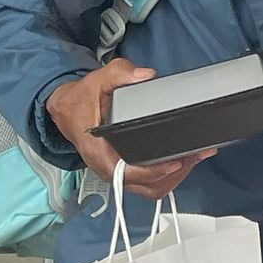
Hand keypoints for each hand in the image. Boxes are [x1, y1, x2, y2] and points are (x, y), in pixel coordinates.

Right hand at [44, 61, 211, 201]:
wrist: (67, 109)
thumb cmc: (82, 99)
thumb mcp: (97, 80)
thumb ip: (120, 73)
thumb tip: (145, 76)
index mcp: (99, 152)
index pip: (128, 173)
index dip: (154, 172)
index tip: (176, 161)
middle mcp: (107, 168)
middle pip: (146, 185)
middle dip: (174, 174)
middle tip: (195, 154)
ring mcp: (116, 173)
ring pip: (150, 188)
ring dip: (174, 178)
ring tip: (194, 157)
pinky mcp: (123, 171)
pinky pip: (148, 183)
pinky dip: (167, 177)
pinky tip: (183, 161)